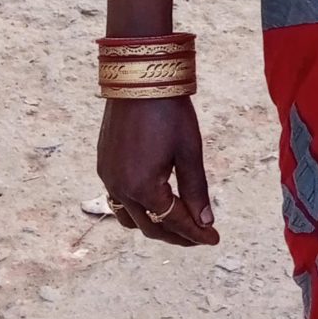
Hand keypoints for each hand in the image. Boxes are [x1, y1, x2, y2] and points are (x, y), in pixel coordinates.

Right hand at [97, 95, 216, 246]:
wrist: (138, 79)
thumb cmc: (168, 112)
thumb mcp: (189, 151)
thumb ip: (196, 190)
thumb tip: (205, 221)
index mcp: (144, 188)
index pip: (175, 222)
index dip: (196, 234)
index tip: (214, 239)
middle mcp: (120, 188)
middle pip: (151, 227)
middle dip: (177, 235)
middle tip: (199, 236)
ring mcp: (108, 178)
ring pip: (130, 218)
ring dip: (154, 225)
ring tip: (178, 222)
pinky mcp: (103, 166)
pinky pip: (118, 200)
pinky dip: (138, 208)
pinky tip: (154, 201)